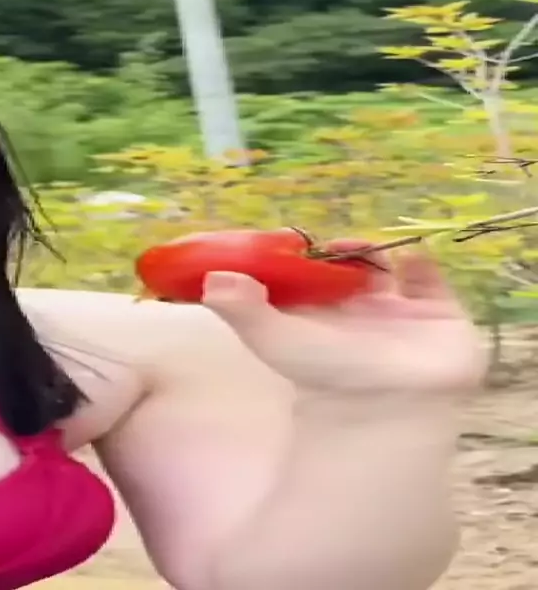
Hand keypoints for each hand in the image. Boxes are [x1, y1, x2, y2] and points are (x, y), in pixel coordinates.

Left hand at [199, 241, 486, 397]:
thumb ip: (240, 309)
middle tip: (328, 244)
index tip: (287, 238)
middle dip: (339, 251)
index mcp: (318, 316)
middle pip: (346, 269)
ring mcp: (397, 313)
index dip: (298, 256)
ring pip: (386, 270)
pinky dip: (420, 262)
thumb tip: (211, 280)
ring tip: (358, 249)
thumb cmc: (322, 376)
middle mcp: (356, 312)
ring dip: (373, 252)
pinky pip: (429, 279)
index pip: (305, 277)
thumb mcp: (272, 338)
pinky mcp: (436, 315)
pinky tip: (407, 256)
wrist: (382, 409)